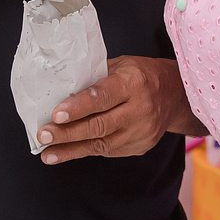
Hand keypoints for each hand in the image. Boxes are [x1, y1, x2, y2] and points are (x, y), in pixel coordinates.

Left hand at [36, 56, 193, 163]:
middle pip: (99, 124)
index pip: (103, 96)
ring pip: (101, 143)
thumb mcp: (122, 66)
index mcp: (134, 82)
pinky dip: (85, 151)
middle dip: (67, 132)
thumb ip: (95, 77)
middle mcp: (140, 108)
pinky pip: (108, 150)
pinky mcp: (140, 146)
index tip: (56, 114)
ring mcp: (141, 131)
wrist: (176, 95)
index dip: (78, 106)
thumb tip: (60, 90)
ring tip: (47, 152)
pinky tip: (65, 153)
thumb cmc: (142, 75)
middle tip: (43, 134)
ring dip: (71, 148)